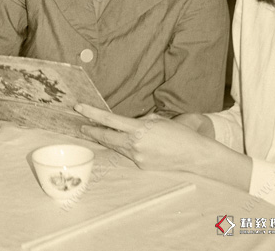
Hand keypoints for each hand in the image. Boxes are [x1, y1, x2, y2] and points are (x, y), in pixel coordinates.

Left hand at [74, 103, 208, 172]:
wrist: (195, 155)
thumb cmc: (179, 133)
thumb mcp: (157, 120)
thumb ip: (139, 121)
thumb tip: (125, 123)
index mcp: (138, 129)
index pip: (109, 120)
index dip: (92, 113)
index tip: (79, 107)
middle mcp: (135, 145)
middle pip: (107, 137)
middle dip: (92, 130)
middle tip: (81, 125)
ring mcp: (138, 158)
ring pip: (116, 147)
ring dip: (106, 139)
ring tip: (96, 132)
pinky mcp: (142, 166)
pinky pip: (128, 154)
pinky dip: (123, 147)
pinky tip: (122, 143)